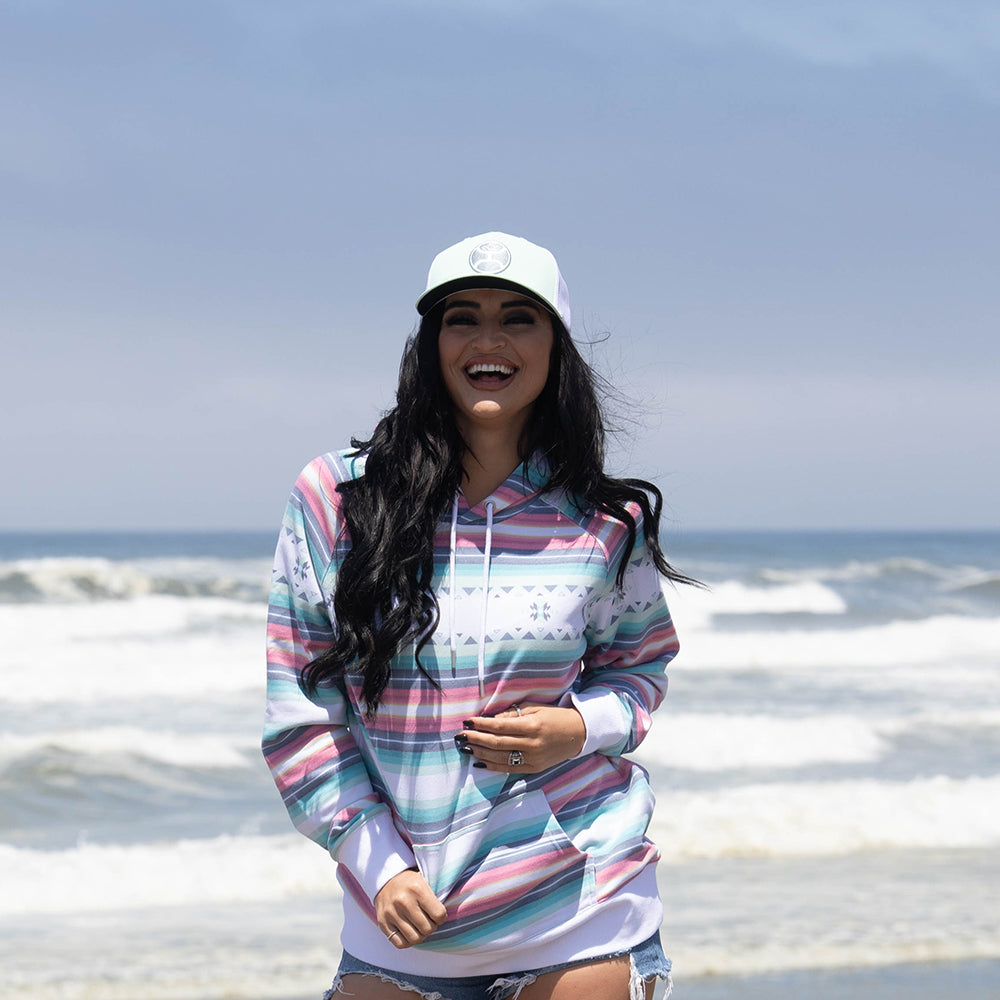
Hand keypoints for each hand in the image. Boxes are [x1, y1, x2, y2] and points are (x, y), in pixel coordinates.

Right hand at [374, 868, 446, 947]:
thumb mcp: (424, 881)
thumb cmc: (410, 882)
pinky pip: (400, 943)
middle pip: (427, 928)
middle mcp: (403, 901)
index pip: (439, 914)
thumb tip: (447, 917)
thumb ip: (434, 897)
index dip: (441, 917)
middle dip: (431, 926)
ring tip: (420, 927)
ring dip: (421, 935)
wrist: (385, 879)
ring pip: (415, 938)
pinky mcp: (383, 922)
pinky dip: (408, 942)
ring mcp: (392, 913)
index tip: (438, 914)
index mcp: (417, 889)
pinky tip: (410, 932)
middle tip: (429, 920)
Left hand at [456, 704, 585, 772]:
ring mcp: (533, 759)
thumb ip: (513, 714)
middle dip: (476, 739)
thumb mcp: (536, 708)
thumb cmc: (555, 717)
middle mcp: (532, 744)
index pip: (500, 726)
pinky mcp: (534, 769)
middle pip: (497, 743)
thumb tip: (491, 719)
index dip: (482, 724)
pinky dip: (492, 766)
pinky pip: (509, 769)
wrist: (579, 734)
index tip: (467, 721)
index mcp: (532, 725)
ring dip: (480, 753)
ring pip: (500, 758)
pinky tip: (479, 761)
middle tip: (461, 736)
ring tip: (466, 748)